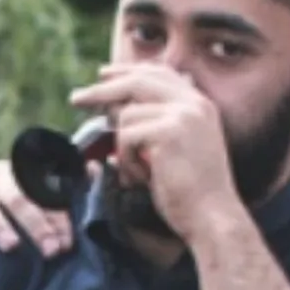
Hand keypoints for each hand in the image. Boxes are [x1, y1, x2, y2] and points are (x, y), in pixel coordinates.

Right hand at [0, 159, 100, 256]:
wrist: (21, 219)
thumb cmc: (49, 209)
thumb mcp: (67, 195)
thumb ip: (81, 183)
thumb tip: (95, 168)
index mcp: (30, 170)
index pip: (44, 188)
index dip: (56, 214)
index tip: (67, 241)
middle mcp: (4, 177)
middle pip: (17, 196)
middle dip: (36, 225)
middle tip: (51, 251)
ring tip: (12, 247)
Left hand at [70, 63, 240, 240]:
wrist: (212, 217)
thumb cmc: (191, 193)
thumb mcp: (178, 149)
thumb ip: (157, 124)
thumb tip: (113, 110)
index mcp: (200, 104)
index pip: (159, 73)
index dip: (128, 72)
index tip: (103, 76)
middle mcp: (194, 103)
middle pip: (137, 81)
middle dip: (103, 90)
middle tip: (76, 99)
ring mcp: (183, 115)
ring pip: (126, 115)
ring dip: (123, 147)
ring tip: (138, 172)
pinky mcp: (169, 132)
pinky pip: (126, 136)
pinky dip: (126, 160)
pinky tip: (142, 178)